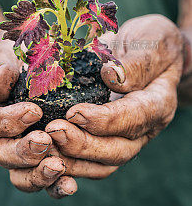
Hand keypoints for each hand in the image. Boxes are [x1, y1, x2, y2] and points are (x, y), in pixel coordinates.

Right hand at [0, 36, 76, 197]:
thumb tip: (2, 78)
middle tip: (45, 140)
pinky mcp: (40, 160)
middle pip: (2, 155)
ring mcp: (18, 153)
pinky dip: (56, 186)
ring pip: (22, 176)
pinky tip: (71, 184)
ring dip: (40, 175)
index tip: (34, 110)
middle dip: (23, 151)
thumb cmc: (6, 62)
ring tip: (60, 167)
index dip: (7, 122)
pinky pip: (44, 180)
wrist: (19, 70)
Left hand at [45, 15, 183, 174]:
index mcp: (159, 102)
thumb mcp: (151, 41)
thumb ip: (136, 62)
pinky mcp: (106, 138)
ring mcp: (125, 136)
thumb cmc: (152, 41)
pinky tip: (45, 154)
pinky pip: (90, 162)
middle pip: (118, 151)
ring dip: (72, 160)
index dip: (105, 120)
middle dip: (83, 145)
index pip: (135, 117)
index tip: (75, 113)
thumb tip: (111, 76)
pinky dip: (68, 162)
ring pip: (103, 164)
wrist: (148, 50)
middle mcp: (144, 127)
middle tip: (53, 130)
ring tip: (45, 145)